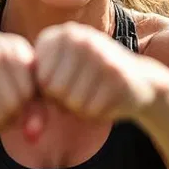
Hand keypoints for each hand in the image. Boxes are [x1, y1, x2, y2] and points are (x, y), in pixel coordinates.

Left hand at [34, 22, 153, 121]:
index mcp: (59, 35)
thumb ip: (37, 105)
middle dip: (67, 101)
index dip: (51, 92)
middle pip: (54, 90)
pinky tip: (109, 98)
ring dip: (83, 108)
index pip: (39, 80)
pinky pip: (92, 109)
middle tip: (85, 89)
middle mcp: (78, 37)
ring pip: (73, 102)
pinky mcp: (116, 73)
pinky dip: (98, 112)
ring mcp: (99, 52)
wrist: (139, 81)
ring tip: (97, 92)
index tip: (67, 82)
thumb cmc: (89, 84)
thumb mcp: (59, 85)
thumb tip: (30, 133)